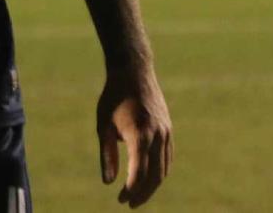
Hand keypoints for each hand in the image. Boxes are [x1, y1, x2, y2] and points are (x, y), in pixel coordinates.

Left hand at [98, 66, 172, 207]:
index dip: (131, 190)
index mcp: (140, 135)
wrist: (133, 72)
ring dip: (152, 185)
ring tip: (138, 194)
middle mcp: (157, 135)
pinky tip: (149, 178)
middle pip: (155, 175)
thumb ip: (107, 154)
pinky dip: (160, 171)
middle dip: (143, 193)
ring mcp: (166, 132)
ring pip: (164, 168)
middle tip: (131, 204)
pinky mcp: (169, 129)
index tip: (121, 200)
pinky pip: (168, 157)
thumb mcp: (103, 125)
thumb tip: (108, 181)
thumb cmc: (114, 98)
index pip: (139, 173)